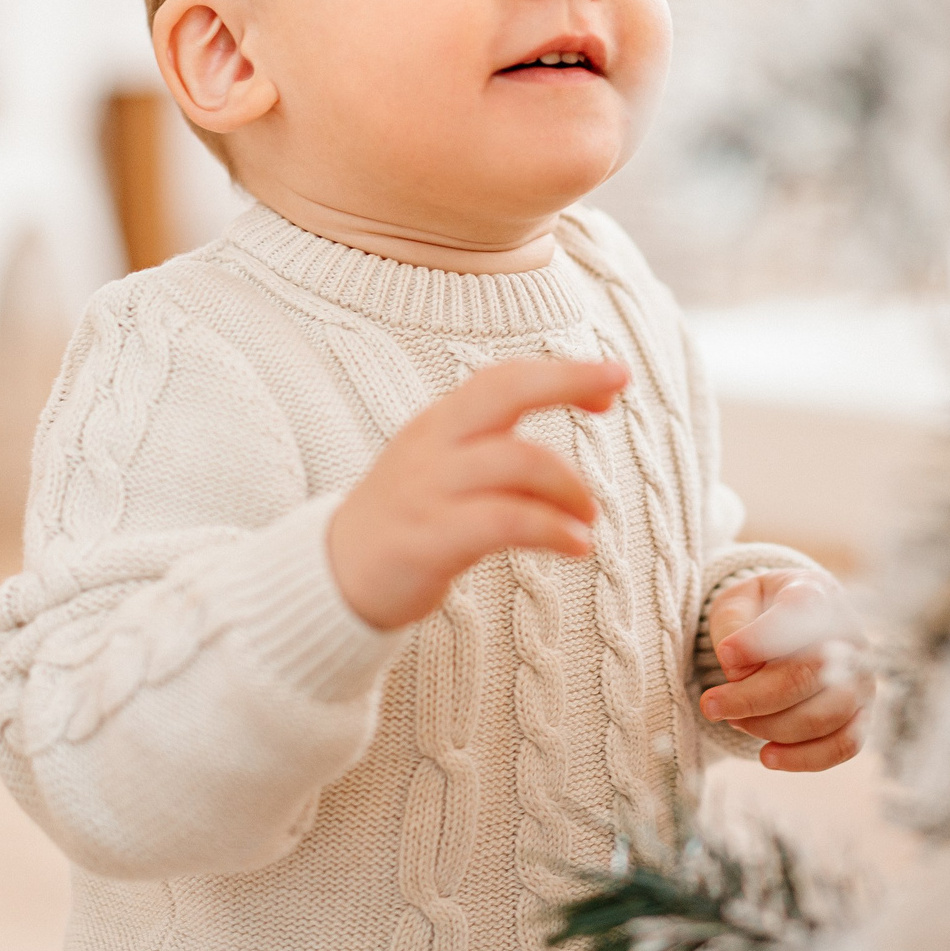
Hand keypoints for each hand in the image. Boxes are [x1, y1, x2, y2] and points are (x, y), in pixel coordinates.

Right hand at [328, 359, 629, 629]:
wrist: (332, 579)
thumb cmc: (406, 524)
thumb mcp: (442, 471)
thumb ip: (492, 455)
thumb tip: (564, 460)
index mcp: (439, 424)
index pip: (503, 378)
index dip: (561, 371)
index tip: (614, 379)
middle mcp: (433, 445)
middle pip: (505, 391)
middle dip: (567, 380)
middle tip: (617, 390)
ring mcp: (429, 489)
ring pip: (516, 460)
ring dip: (570, 487)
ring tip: (590, 518)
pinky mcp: (429, 538)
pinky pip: (505, 520)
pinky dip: (551, 529)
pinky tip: (577, 546)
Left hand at [699, 570, 873, 770]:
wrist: (795, 621)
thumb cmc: (760, 612)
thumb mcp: (737, 602)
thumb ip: (734, 625)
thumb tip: (737, 669)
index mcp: (816, 594)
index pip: (798, 614)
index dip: (760, 639)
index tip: (724, 655)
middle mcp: (849, 637)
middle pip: (807, 674)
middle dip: (752, 697)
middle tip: (710, 705)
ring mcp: (861, 678)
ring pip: (825, 715)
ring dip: (771, 727)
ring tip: (734, 721)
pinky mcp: (863, 713)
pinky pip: (844, 745)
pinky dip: (804, 758)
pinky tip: (767, 756)